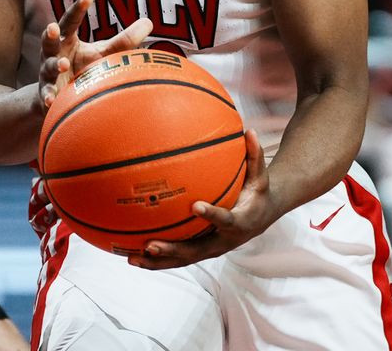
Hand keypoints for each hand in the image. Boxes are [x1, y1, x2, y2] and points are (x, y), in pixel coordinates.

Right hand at [37, 0, 152, 111]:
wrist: (61, 97)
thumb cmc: (84, 68)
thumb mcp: (103, 52)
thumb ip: (123, 40)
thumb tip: (149, 22)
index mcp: (67, 39)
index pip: (70, 20)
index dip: (77, 8)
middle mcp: (54, 53)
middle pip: (49, 40)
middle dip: (50, 34)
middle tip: (53, 27)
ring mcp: (48, 73)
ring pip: (48, 67)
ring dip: (55, 65)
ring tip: (63, 64)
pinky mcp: (48, 94)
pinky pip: (46, 95)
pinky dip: (48, 97)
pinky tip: (50, 101)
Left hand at [129, 129, 282, 269]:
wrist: (260, 217)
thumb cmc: (257, 192)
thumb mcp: (260, 176)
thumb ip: (255, 156)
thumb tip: (249, 130)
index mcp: (239, 223)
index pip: (225, 220)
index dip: (212, 215)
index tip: (195, 206)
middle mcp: (223, 241)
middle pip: (196, 251)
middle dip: (173, 250)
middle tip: (151, 244)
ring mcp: (210, 249)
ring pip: (183, 259)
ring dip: (157, 261)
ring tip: (132, 259)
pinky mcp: (200, 250)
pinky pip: (177, 257)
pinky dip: (156, 259)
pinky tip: (131, 255)